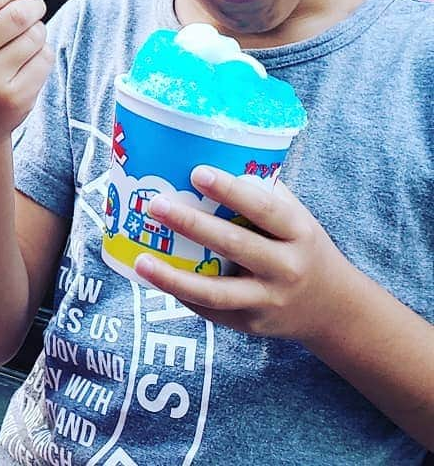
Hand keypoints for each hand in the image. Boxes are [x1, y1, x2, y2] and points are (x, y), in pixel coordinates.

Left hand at [134, 166, 350, 342]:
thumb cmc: (300, 245)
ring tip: (142, 260)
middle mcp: (285, 267)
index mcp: (297, 232)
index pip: (263, 207)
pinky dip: (181, 293)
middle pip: (234, 244)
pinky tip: (153, 277)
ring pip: (216, 292)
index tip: (197, 172)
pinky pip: (210, 310)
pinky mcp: (250, 324)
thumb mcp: (294, 217)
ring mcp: (268, 300)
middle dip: (192, 224)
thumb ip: (260, 192)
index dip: (229, 190)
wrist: (334, 309)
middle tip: (156, 203)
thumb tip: (206, 153)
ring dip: (175, 277)